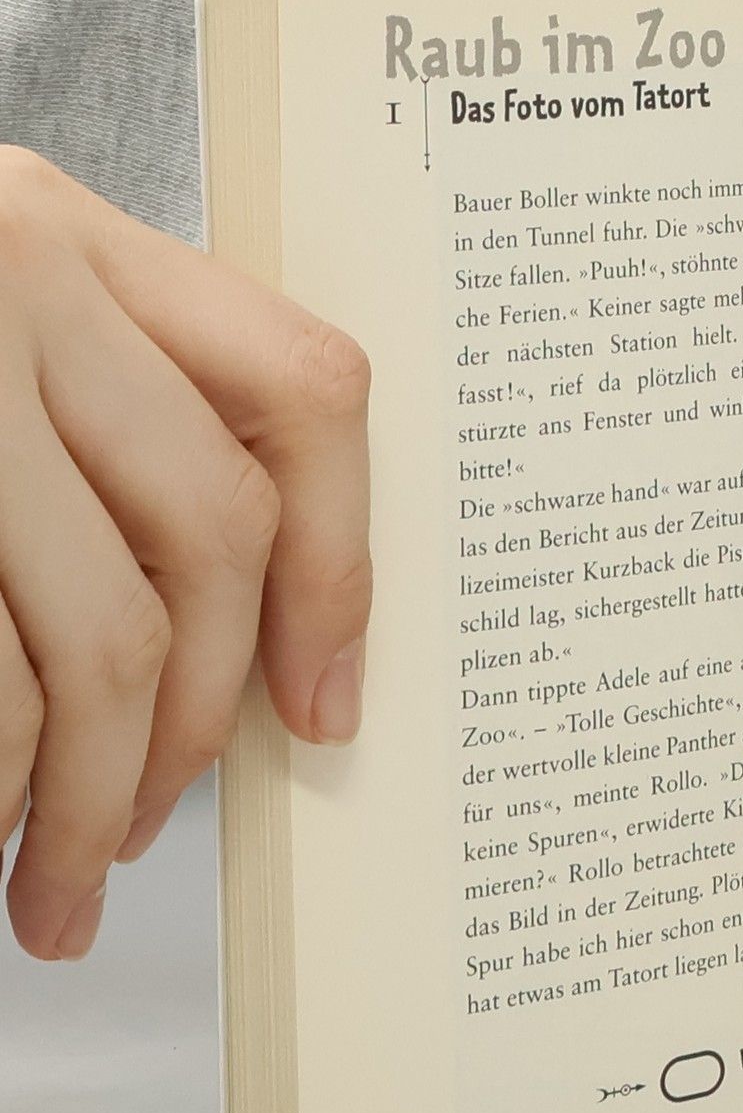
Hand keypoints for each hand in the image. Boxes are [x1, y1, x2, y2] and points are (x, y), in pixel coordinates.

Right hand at [0, 149, 371, 959]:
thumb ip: (102, 431)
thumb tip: (245, 655)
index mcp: (69, 236)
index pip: (304, 390)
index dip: (339, 566)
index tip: (325, 706)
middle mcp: (10, 274)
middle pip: (213, 538)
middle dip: (195, 725)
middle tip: (147, 831)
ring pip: (101, 634)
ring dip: (90, 794)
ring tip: (57, 876)